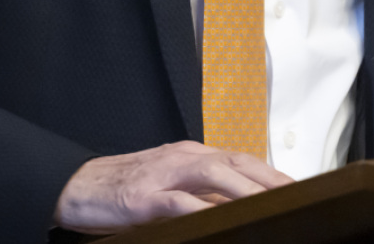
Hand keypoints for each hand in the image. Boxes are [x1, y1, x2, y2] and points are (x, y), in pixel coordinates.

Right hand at [54, 140, 292, 233]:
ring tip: (270, 203)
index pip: (241, 158)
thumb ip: (202, 194)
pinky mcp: (143, 198)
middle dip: (269, 178)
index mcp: (190, 154)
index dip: (271, 172)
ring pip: (214, 174)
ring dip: (245, 188)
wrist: (76, 186)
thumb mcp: (169, 187)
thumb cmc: (124, 189)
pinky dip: (199, 209)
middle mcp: (182, 157)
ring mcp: (162, 175)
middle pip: (236, 162)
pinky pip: (177, 202)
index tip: (296, 187)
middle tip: (297, 195)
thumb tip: (238, 207)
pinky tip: (217, 219)